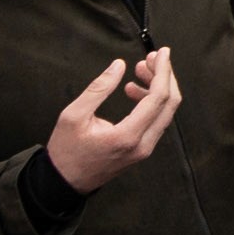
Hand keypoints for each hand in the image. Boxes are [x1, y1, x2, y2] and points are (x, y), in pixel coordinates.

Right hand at [47, 50, 182, 190]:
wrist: (64, 182)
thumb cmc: (66, 150)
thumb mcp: (74, 115)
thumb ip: (99, 88)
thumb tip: (119, 65)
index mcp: (128, 136)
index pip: (159, 98)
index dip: (163, 71)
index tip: (161, 52)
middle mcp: (143, 144)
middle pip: (169, 104)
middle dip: (164, 76)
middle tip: (150, 57)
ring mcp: (144, 149)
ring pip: (164, 112)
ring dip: (157, 87)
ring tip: (139, 69)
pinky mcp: (141, 149)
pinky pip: (156, 120)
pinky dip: (151, 101)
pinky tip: (133, 89)